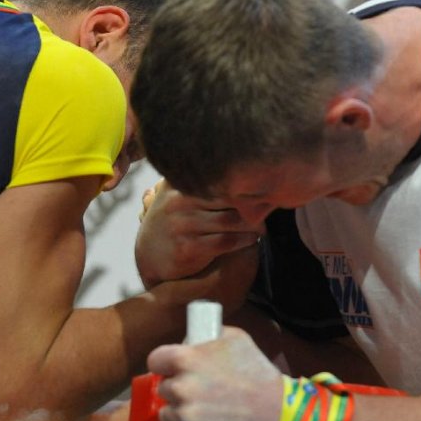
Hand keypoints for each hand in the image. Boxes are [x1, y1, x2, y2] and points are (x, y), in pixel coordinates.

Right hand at [136, 179, 262, 287]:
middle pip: (229, 197)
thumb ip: (202, 181)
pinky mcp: (187, 247)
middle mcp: (177, 200)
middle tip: (269, 208)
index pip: (219, 176)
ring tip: (263, 226)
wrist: (151, 256)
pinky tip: (252, 239)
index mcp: (178, 182)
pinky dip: (244, 240)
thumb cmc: (177, 222)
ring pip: (231, 220)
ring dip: (253, 224)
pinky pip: (226, 241)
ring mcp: (181, 224)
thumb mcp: (180, 195)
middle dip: (253, 204)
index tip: (264, 187)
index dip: (244, 183)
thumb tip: (242, 164)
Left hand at [147, 328, 283, 420]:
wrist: (279, 414)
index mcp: (186, 359)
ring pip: (167, 414)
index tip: (175, 371)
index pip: (156, 360)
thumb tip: (190, 340)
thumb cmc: (258, 374)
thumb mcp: (237, 339)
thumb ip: (208, 336)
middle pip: (164, 389)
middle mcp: (180, 387)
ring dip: (180, 415)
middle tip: (200, 395)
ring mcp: (184, 417)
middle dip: (179, 391)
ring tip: (204, 416)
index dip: (165, 365)